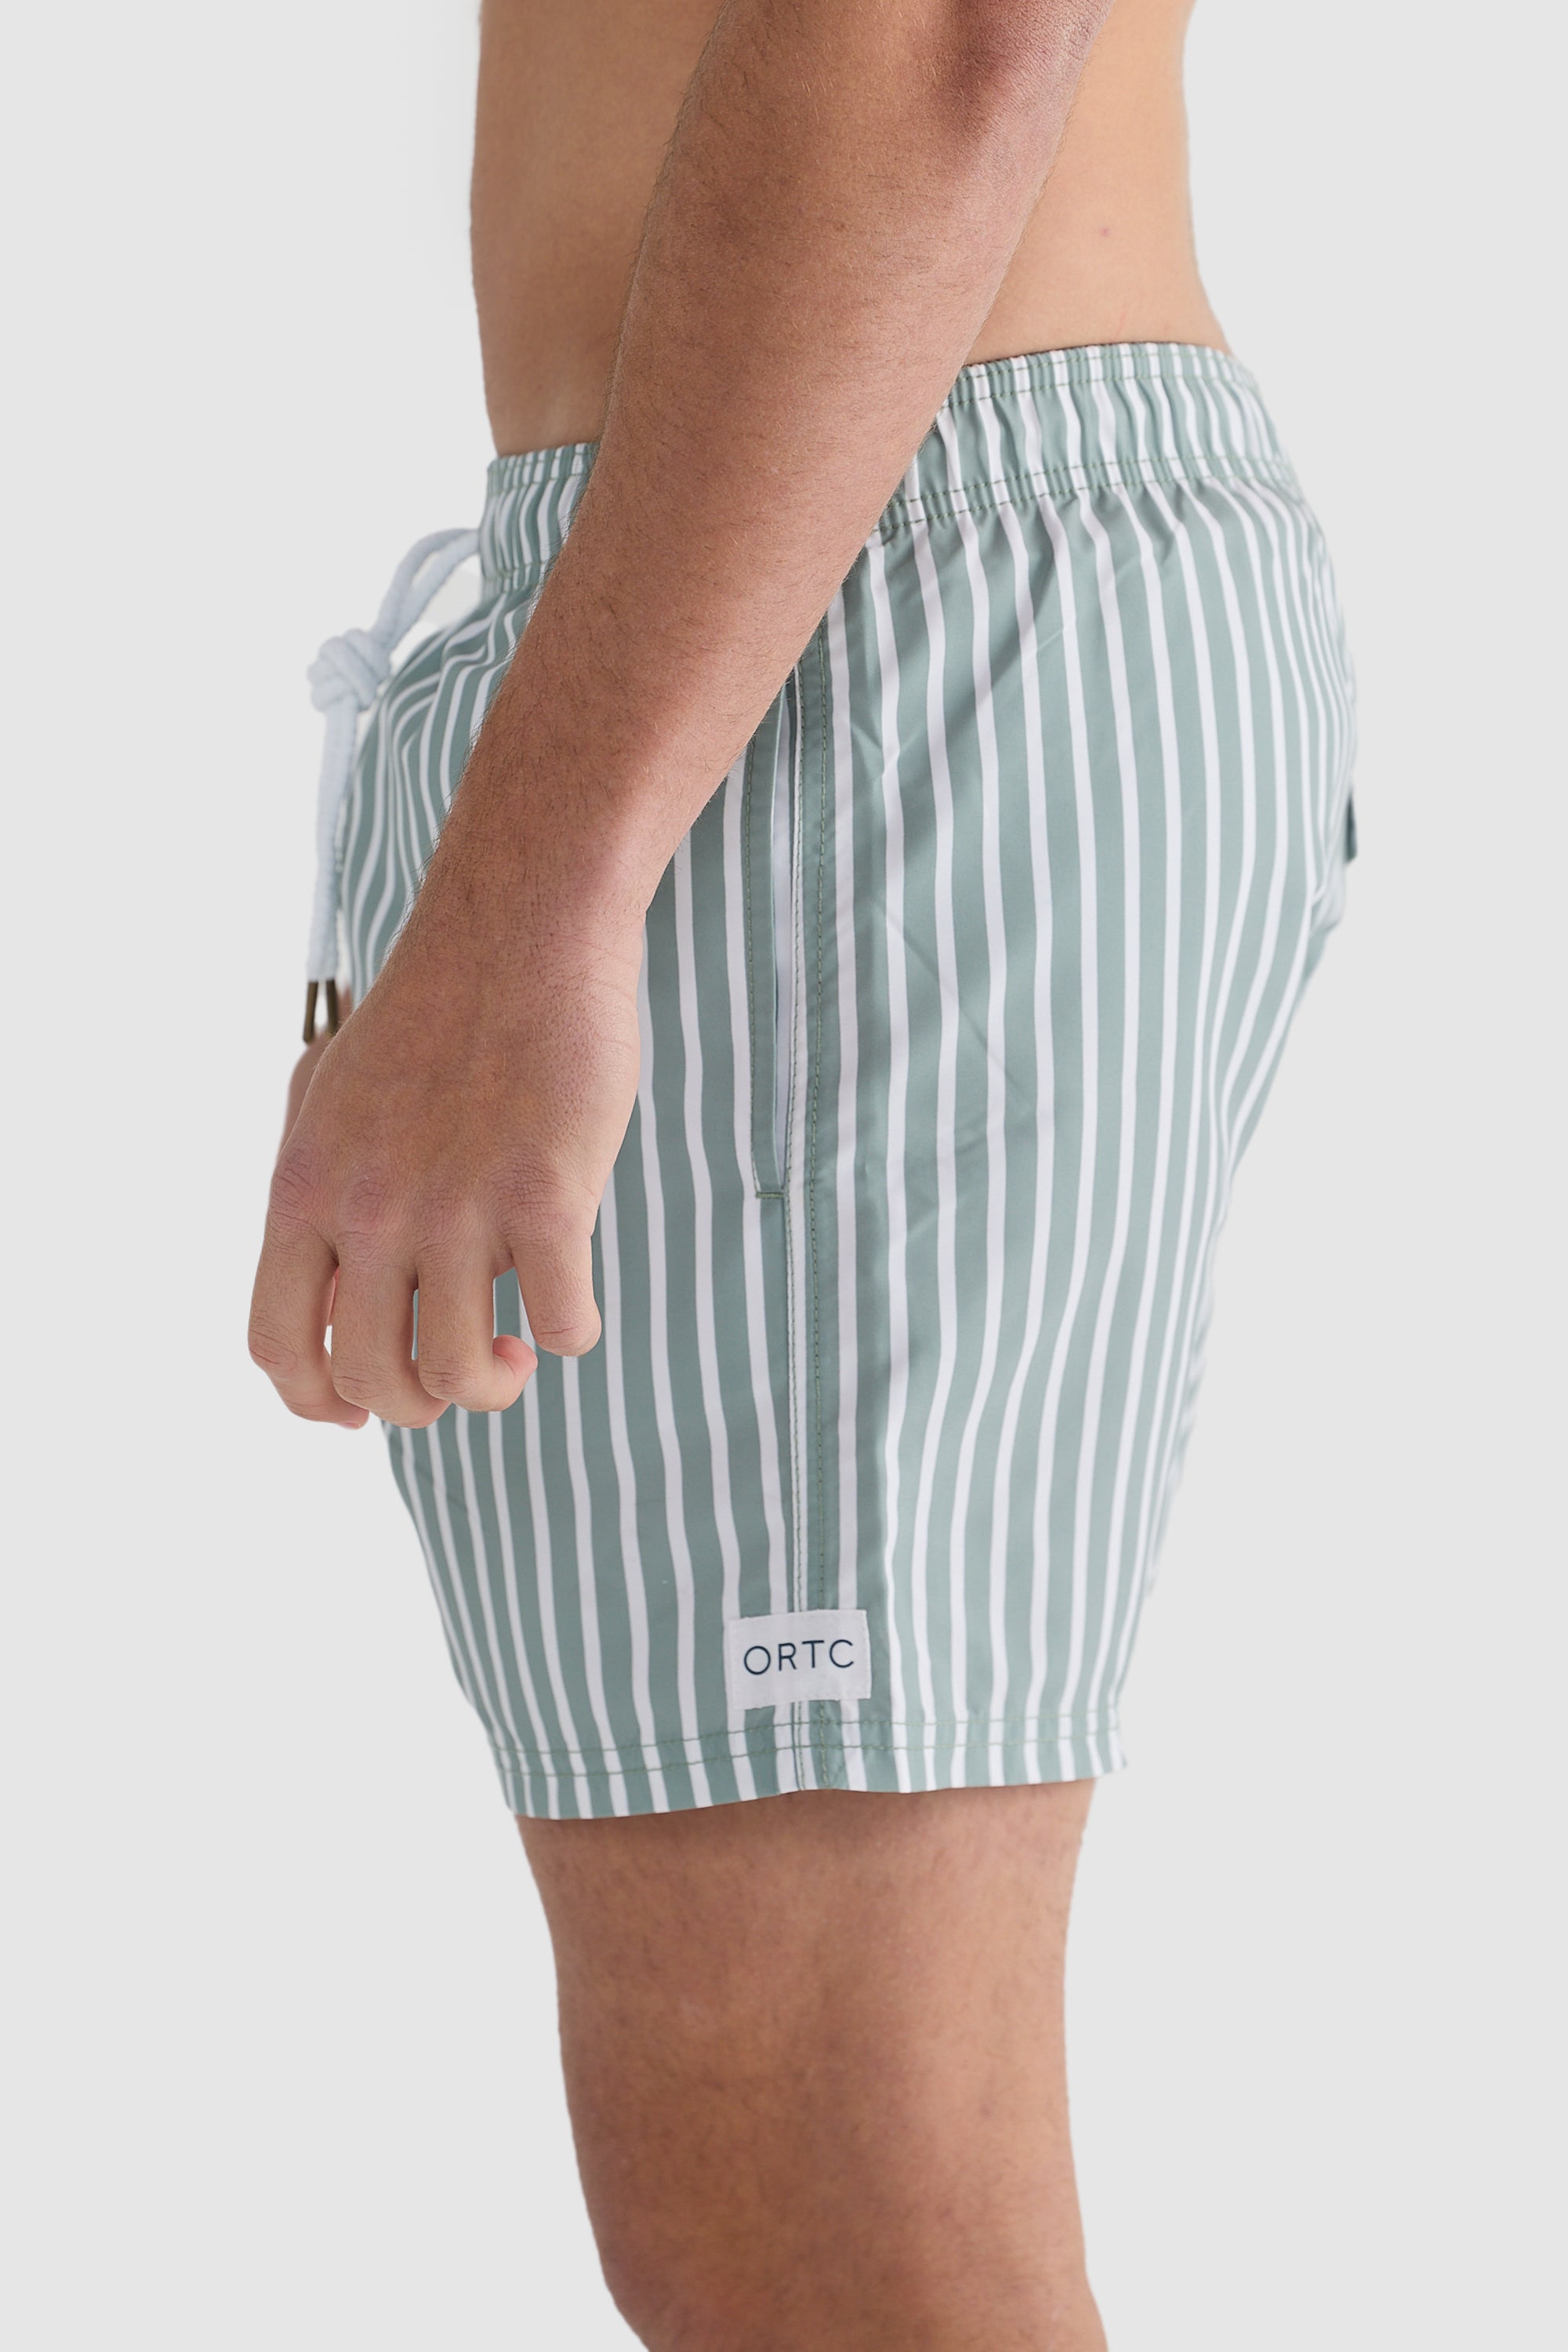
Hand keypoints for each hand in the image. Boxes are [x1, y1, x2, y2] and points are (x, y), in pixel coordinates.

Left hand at [249, 880, 643, 1429]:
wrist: (519, 929)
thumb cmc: (435, 1007)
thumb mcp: (328, 1094)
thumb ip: (317, 1187)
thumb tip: (324, 1277)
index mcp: (304, 1189)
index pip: (278, 1347)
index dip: (318, 1403)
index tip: (361, 1410)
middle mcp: (368, 1210)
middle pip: (371, 1378)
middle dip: (419, 1406)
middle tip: (462, 1365)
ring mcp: (456, 1208)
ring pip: (461, 1374)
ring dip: (495, 1383)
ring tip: (515, 1345)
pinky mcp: (546, 1198)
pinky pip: (560, 1326)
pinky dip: (570, 1333)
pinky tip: (571, 1299)